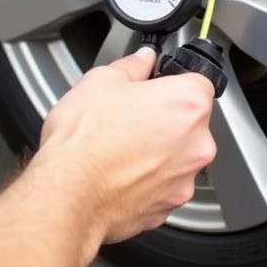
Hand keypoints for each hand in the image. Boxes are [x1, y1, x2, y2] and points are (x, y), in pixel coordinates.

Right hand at [34, 48, 215, 242]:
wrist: (68, 194)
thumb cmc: (85, 142)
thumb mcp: (102, 81)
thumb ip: (133, 66)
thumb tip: (142, 61)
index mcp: (188, 104)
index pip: (198, 80)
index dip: (173, 80)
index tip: (156, 85)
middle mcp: (197, 143)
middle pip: (191, 121)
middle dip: (165, 117)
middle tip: (130, 116)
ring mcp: (185, 178)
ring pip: (178, 155)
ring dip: (158, 149)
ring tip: (120, 146)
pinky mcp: (169, 205)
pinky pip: (164, 183)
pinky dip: (147, 177)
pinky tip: (119, 170)